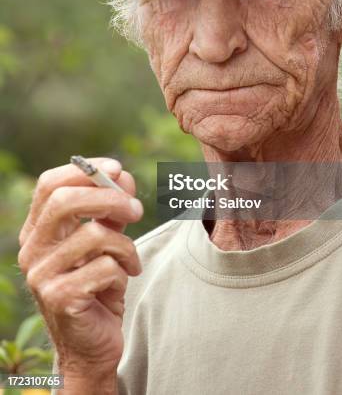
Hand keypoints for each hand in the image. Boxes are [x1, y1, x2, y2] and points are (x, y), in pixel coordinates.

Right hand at [18, 157, 142, 378]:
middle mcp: (33, 250)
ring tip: (130, 260)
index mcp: (38, 230)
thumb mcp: (105, 240)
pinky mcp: (59, 298)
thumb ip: (111, 209)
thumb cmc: (98, 284)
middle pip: (64, 202)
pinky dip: (124, 271)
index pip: (49, 184)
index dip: (85, 171)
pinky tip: (122, 282)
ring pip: (94, 235)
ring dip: (125, 245)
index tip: (117, 170)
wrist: (92, 343)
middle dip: (110, 198)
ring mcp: (41, 276)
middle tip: (136, 209)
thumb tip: (122, 175)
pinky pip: (105, 267)